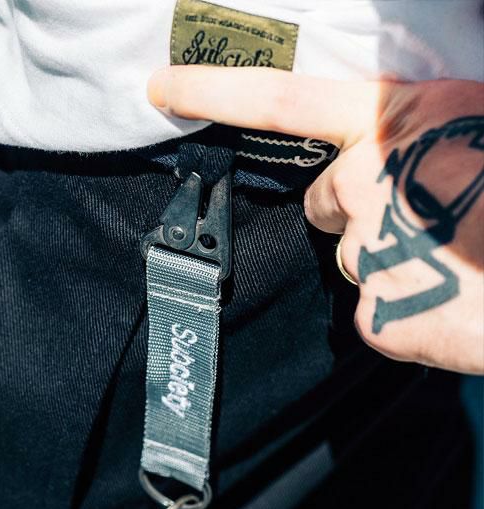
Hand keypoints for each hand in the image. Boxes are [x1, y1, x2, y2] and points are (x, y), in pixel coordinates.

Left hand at [148, 67, 483, 373]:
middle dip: (357, 209)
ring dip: (390, 260)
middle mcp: (368, 182)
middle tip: (423, 218)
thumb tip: (382, 151)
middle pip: (325, 200)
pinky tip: (449, 303)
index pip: (283, 99)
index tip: (160, 85)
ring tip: (451, 260)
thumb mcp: (477, 124)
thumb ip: (421, 131)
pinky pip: (373, 314)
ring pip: (353, 258)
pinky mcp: (378, 319)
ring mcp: (369, 254)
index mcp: (397, 122)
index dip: (216, 89)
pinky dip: (403, 311)